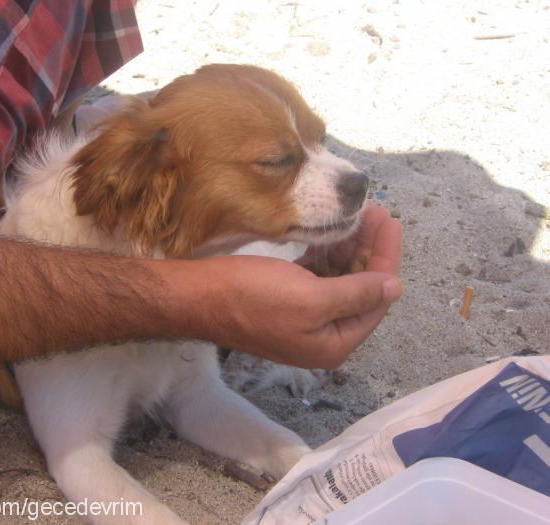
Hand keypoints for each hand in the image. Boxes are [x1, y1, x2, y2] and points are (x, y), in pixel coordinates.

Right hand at [201, 204, 402, 367]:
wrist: (200, 296)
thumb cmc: (255, 296)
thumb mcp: (312, 298)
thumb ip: (357, 294)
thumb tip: (395, 287)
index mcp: (334, 343)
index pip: (375, 300)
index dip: (386, 260)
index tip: (391, 221)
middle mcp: (323, 335)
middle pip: (360, 289)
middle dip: (369, 251)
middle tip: (375, 211)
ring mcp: (304, 319)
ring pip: (340, 280)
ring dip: (349, 249)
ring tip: (357, 215)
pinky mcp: (287, 302)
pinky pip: (318, 279)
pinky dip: (327, 256)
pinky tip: (330, 234)